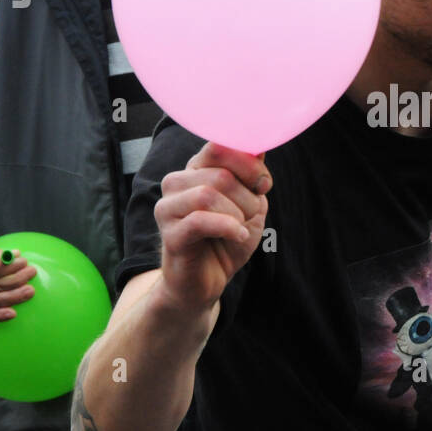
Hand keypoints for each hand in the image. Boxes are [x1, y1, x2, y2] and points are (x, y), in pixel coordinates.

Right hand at [153, 141, 270, 335]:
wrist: (206, 284)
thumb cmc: (227, 241)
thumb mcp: (250, 205)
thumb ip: (252, 176)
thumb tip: (259, 146)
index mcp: (195, 170)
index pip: (219, 147)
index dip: (248, 164)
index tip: (263, 184)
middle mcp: (176, 183)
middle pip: (220, 174)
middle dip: (247, 196)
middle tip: (252, 214)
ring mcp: (168, 208)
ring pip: (208, 194)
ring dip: (237, 214)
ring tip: (241, 228)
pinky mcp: (170, 235)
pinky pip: (200, 221)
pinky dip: (228, 228)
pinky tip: (238, 236)